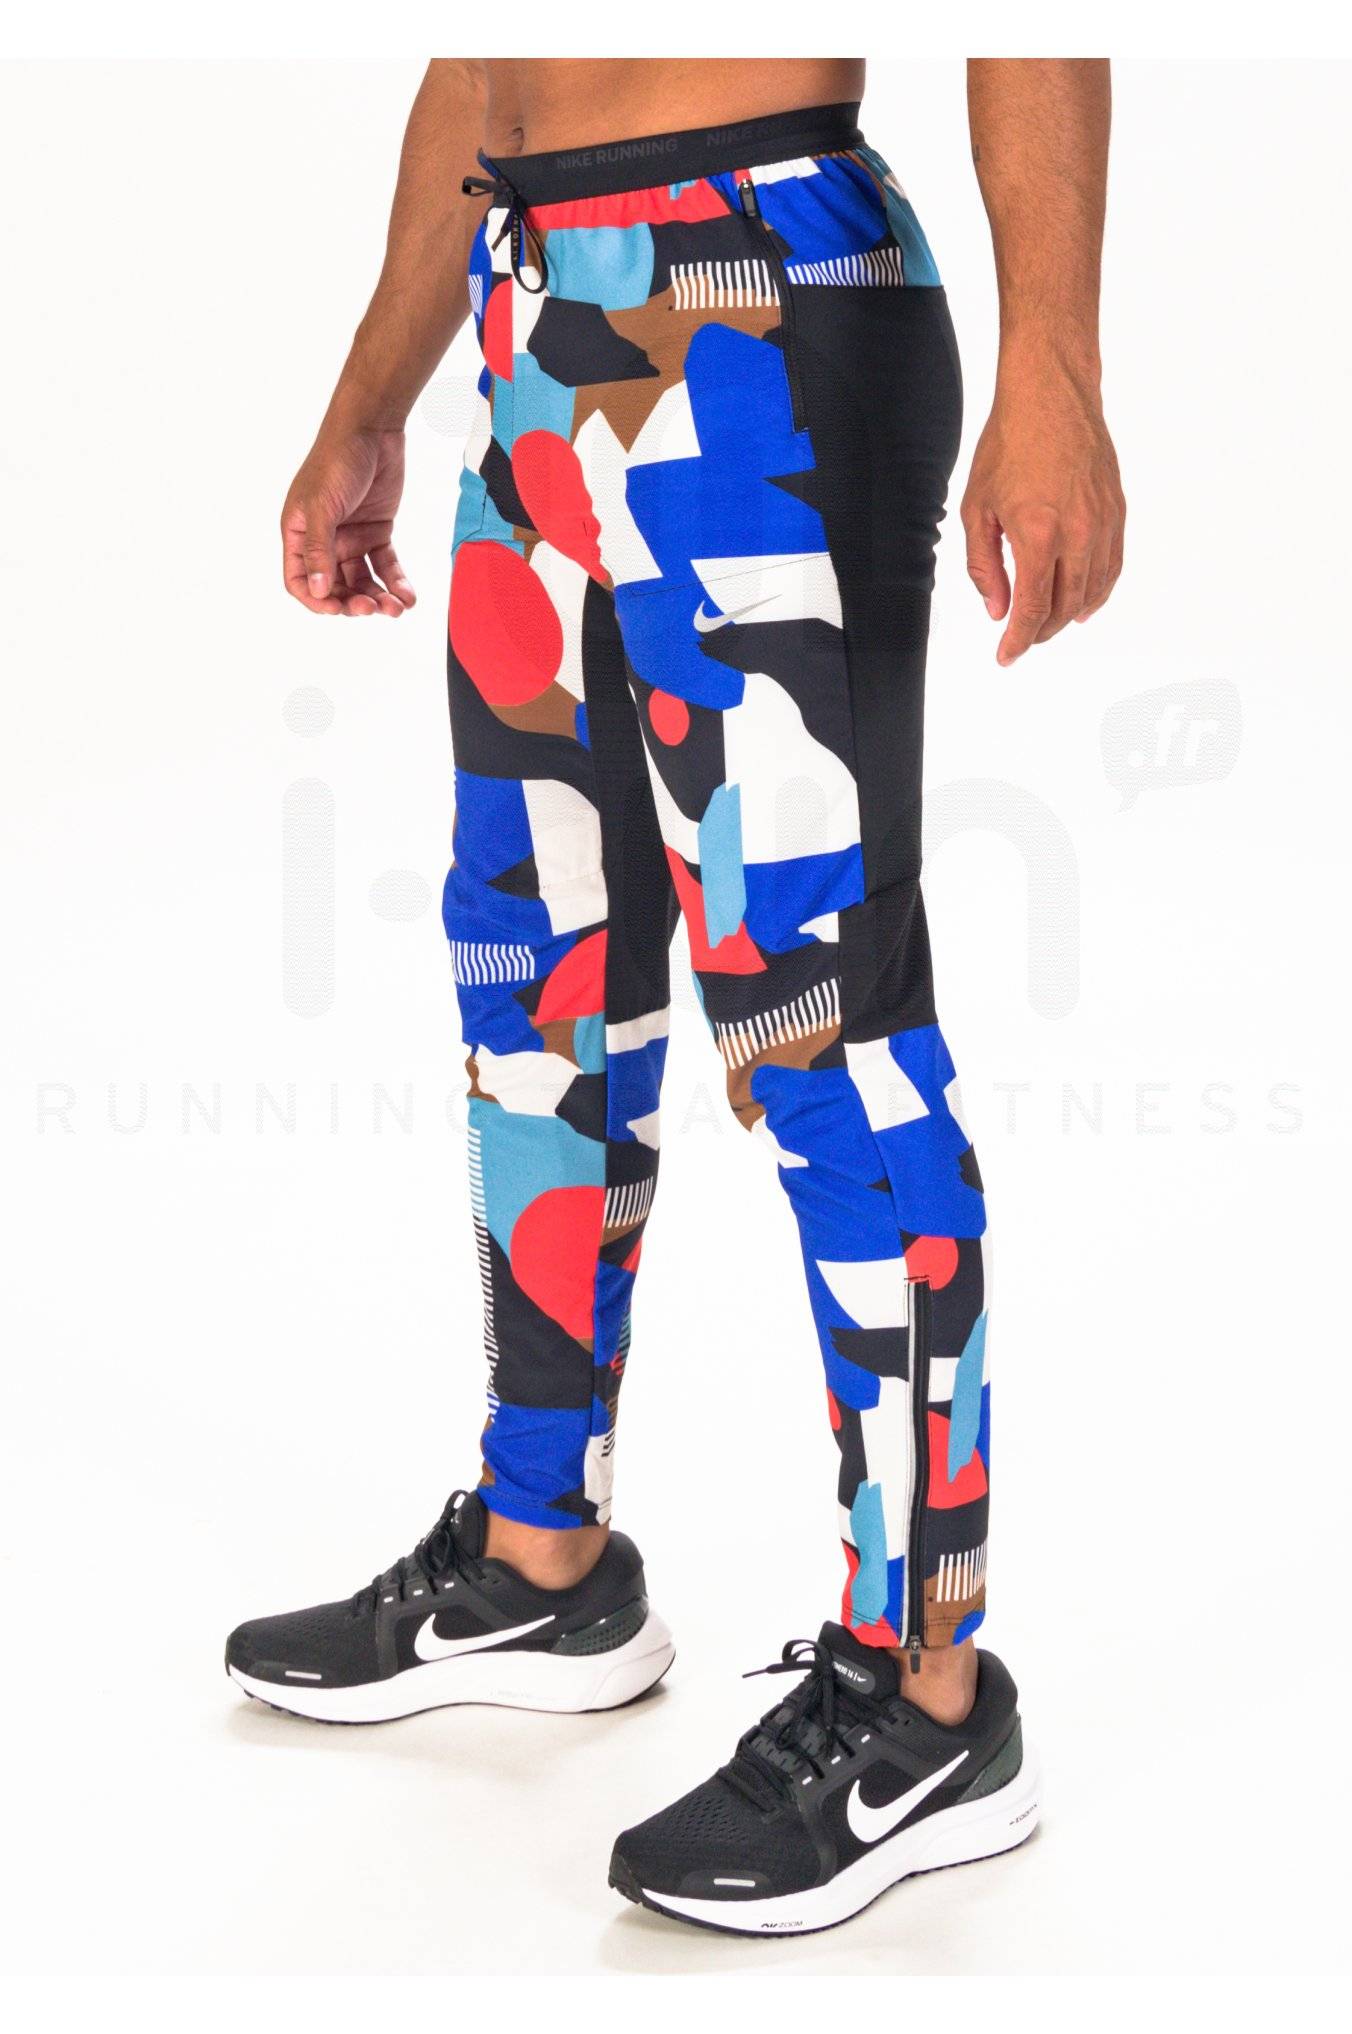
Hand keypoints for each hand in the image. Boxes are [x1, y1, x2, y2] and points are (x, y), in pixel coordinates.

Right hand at [281, 427, 414, 617]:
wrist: (373, 429)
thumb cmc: (337, 459)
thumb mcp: (322, 505)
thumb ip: (319, 549)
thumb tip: (318, 591)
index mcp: (298, 533)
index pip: (300, 580)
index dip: (316, 600)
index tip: (336, 609)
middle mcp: (323, 540)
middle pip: (334, 587)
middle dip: (352, 602)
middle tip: (372, 607)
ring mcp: (351, 537)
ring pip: (362, 581)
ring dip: (378, 598)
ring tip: (396, 608)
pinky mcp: (376, 532)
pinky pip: (384, 565)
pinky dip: (395, 582)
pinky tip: (408, 597)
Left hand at [960, 355, 1123, 664]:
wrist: (1051, 396)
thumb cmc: (1009, 444)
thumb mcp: (977, 509)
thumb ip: (984, 567)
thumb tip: (997, 609)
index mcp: (1037, 535)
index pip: (1032, 609)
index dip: (1018, 641)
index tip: (1006, 656)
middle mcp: (1077, 533)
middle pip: (1064, 607)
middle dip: (1041, 631)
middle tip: (1021, 637)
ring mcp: (1103, 523)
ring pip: (1093, 592)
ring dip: (1069, 616)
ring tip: (1049, 624)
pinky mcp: (1117, 512)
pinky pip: (1112, 566)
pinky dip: (1098, 591)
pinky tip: (1084, 601)